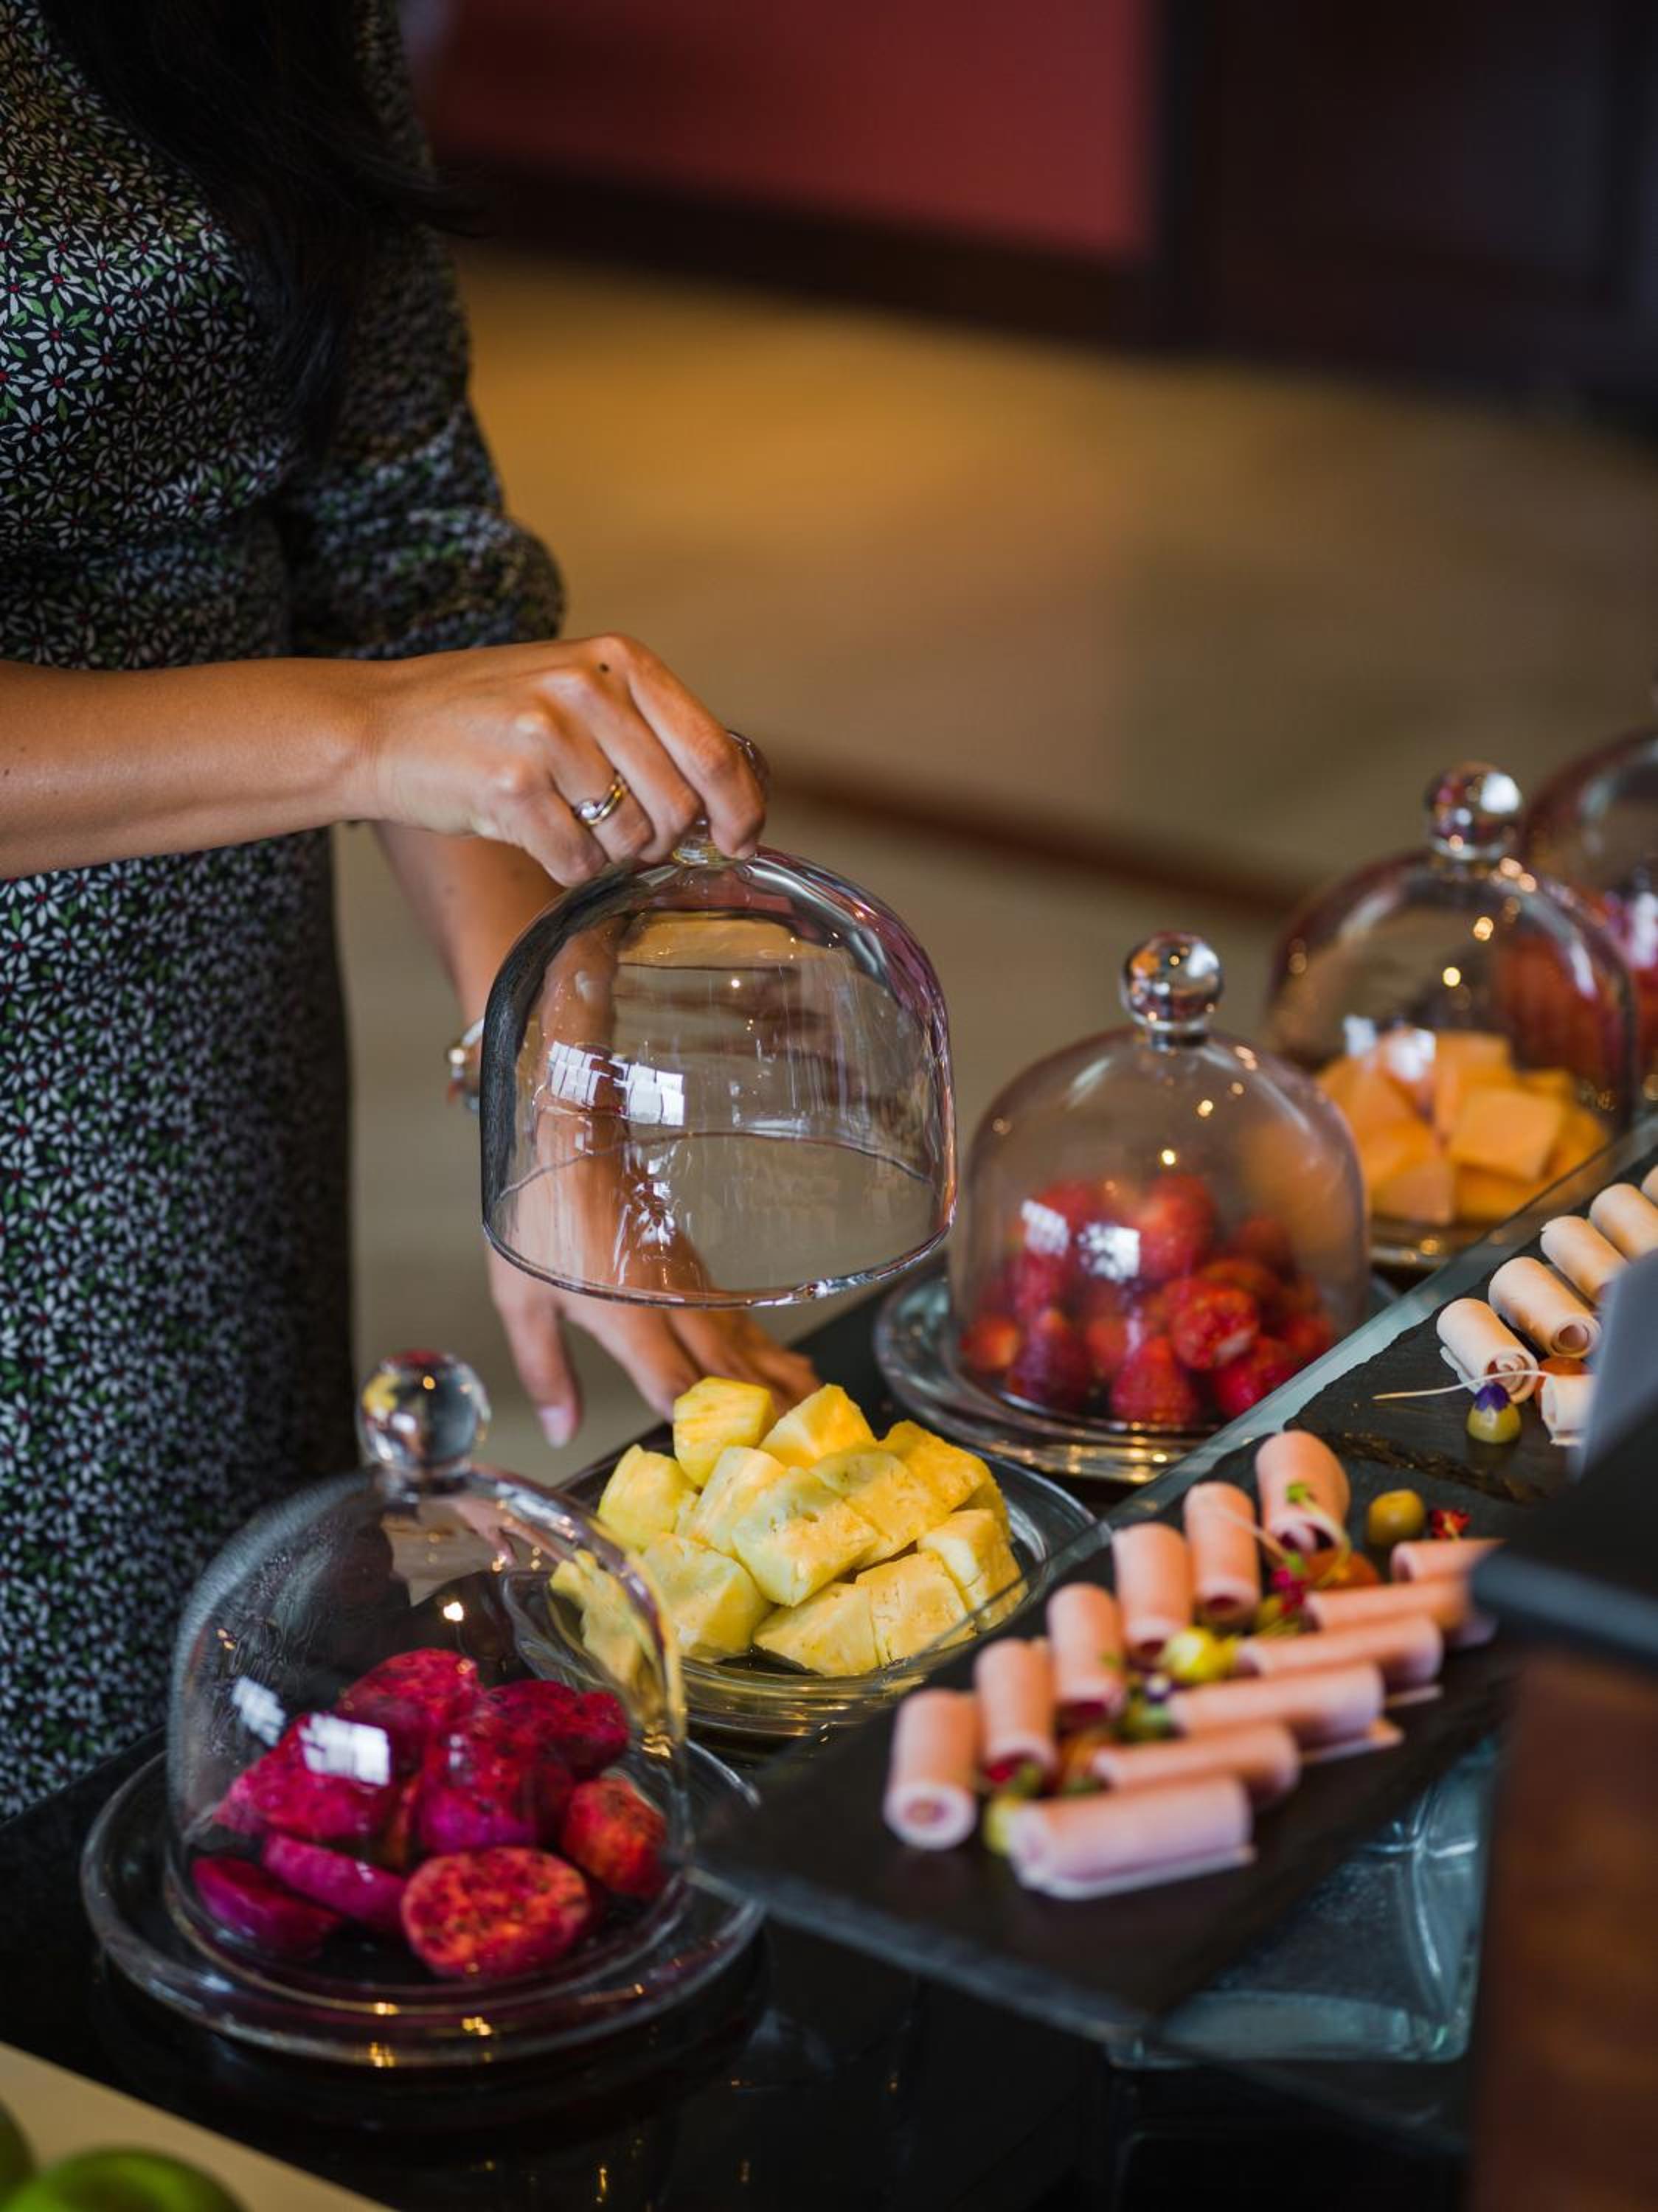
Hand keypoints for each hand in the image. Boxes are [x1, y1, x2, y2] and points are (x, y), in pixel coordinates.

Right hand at [361, 632, 764, 884]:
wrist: (381, 724)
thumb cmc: (485, 715)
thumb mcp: (575, 689)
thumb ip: (645, 729)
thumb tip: (724, 805)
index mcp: (619, 661)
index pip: (715, 750)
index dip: (741, 810)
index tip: (740, 841)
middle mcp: (589, 690)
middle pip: (679, 808)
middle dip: (660, 841)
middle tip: (622, 838)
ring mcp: (549, 737)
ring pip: (630, 841)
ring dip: (607, 854)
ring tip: (563, 822)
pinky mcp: (513, 788)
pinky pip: (578, 861)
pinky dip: (565, 866)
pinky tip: (534, 835)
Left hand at [488, 1249, 818, 1447]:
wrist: (576, 1142)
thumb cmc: (540, 1219)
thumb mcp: (520, 1300)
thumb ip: (545, 1370)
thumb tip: (561, 1431)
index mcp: (629, 1316)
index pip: (674, 1384)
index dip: (698, 1428)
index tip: (724, 1465)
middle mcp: (672, 1304)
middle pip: (727, 1370)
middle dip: (760, 1415)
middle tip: (794, 1452)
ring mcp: (692, 1285)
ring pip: (746, 1343)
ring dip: (780, 1382)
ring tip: (816, 1414)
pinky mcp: (697, 1272)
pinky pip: (743, 1320)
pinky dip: (770, 1350)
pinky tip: (790, 1366)